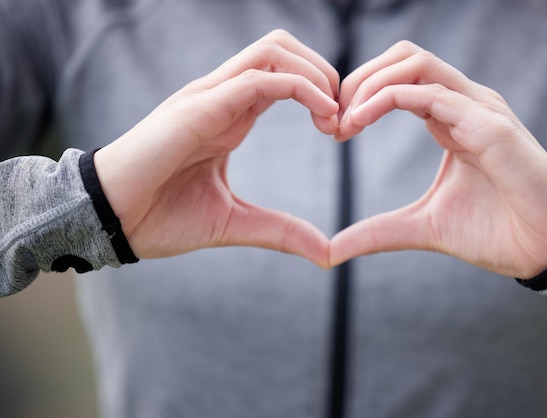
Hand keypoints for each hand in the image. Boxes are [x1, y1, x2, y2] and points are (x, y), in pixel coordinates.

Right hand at [93, 30, 338, 267]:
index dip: (321, 92)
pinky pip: (257, 78)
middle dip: (324, 71)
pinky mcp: (198, 108)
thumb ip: (282, 231)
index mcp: (231, 114)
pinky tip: (323, 114)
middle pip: (283, 48)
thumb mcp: (235, 223)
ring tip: (334, 114)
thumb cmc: (161, 216)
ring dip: (315, 73)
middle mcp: (222, 96)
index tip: (341, 129)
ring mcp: (208, 97)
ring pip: (273, 50)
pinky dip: (298, 87)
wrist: (111, 221)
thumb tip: (327, 253)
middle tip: (343, 116)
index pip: (283, 75)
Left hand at [330, 41, 546, 277]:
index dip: (359, 95)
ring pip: (416, 62)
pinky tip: (360, 122)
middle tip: (331, 119)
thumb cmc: (495, 233)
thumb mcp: (421, 228)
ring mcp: (480, 109)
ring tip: (344, 120)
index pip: (399, 80)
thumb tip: (332, 250)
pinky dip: (388, 99)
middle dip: (358, 79)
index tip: (332, 129)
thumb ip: (377, 232)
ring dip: (370, 83)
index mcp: (451, 118)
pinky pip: (432, 93)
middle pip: (403, 57)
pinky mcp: (490, 126)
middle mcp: (465, 105)